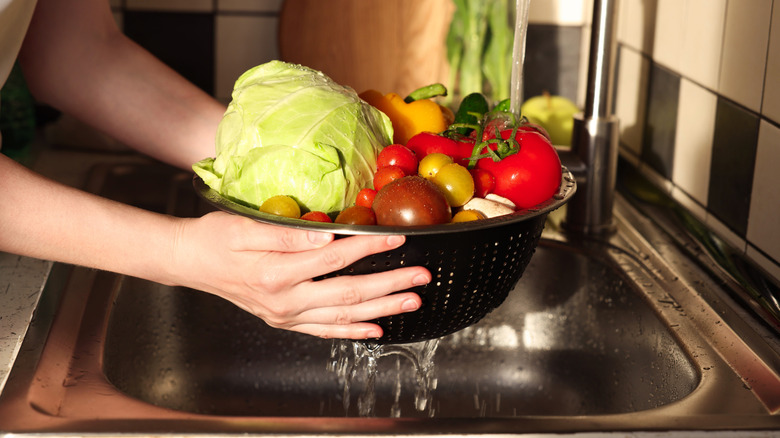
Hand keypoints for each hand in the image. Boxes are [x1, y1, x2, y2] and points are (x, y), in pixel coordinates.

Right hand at [168, 211, 427, 339]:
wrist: (189, 262)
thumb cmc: (215, 238)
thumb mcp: (245, 227)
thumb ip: (289, 235)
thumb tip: (329, 237)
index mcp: (276, 273)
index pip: (335, 259)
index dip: (370, 249)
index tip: (398, 241)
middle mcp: (284, 301)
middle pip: (349, 294)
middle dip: (390, 285)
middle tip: (421, 278)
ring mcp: (285, 315)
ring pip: (343, 316)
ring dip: (381, 309)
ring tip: (411, 302)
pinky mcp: (284, 321)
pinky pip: (324, 330)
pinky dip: (352, 331)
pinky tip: (375, 329)